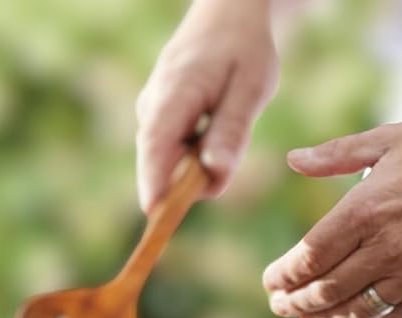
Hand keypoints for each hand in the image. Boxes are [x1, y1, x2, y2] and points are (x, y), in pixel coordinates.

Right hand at [136, 0, 278, 211]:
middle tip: (231, 148)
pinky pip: (174, 155)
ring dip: (200, 163)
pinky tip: (213, 125)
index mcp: (174, 94)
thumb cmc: (243, 50)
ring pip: (170, 163)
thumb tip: (214, 172)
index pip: (156, 146)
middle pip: (160, 164)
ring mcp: (150, 114)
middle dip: (193, 178)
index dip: (154, 183)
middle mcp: (152, 107)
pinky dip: (197, 155)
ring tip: (227, 122)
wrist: (227, 18)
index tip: (154, 213)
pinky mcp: (155, 121)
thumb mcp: (251, 88)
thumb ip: (232, 131)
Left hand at [263, 116, 401, 317]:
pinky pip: (395, 316)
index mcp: (364, 210)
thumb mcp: (388, 139)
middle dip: (295, 304)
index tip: (270, 282)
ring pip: (355, 309)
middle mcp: (384, 247)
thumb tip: (291, 160)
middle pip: (324, 291)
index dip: (283, 277)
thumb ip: (336, 155)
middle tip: (280, 307)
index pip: (307, 258)